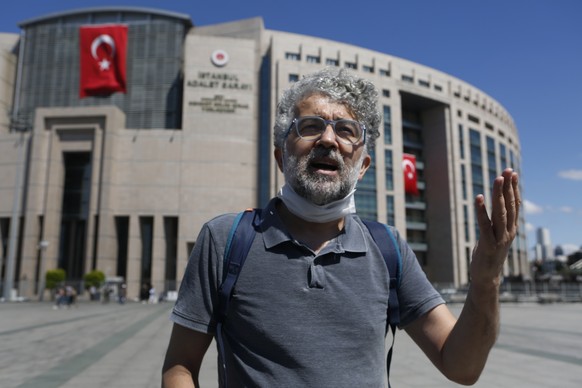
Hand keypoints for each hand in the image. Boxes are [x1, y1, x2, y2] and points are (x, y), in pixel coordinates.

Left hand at [471, 168, 519, 286]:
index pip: (515, 204)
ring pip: (500, 213)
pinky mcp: (487, 245)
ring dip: (498, 195)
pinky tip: (479, 198)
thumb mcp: (497, 236)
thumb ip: (499, 222)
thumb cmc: (489, 254)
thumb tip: (497, 207)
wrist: (486, 277)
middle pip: (509, 205)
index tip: (512, 173)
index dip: (513, 188)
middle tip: (507, 170)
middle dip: (508, 187)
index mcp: (511, 229)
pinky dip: (481, 211)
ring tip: (497, 179)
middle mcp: (508, 232)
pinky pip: (484, 224)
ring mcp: (499, 239)